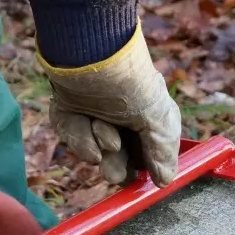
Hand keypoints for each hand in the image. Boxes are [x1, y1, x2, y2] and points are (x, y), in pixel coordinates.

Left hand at [41, 23, 180, 186]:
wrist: (89, 52)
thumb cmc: (130, 80)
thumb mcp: (156, 117)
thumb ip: (162, 151)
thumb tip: (165, 181)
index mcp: (147, 115)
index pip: (147, 153)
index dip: (144, 168)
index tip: (143, 183)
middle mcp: (121, 116)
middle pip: (118, 159)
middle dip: (116, 166)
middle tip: (113, 171)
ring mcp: (93, 113)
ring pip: (94, 150)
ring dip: (99, 142)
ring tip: (101, 126)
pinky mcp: (68, 110)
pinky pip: (73, 137)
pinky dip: (78, 135)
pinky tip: (86, 121)